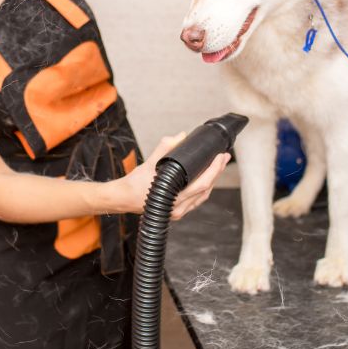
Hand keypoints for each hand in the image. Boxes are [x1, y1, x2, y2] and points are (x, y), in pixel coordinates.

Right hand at [116, 132, 231, 219]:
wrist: (124, 198)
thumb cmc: (135, 183)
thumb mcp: (149, 162)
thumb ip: (165, 147)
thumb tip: (181, 136)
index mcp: (173, 196)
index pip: (202, 183)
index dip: (214, 169)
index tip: (220, 157)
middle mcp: (178, 207)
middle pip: (206, 190)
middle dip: (217, 172)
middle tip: (224, 157)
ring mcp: (178, 212)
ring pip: (203, 196)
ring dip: (213, 181)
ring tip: (218, 166)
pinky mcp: (177, 212)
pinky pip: (196, 201)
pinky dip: (204, 189)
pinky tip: (207, 179)